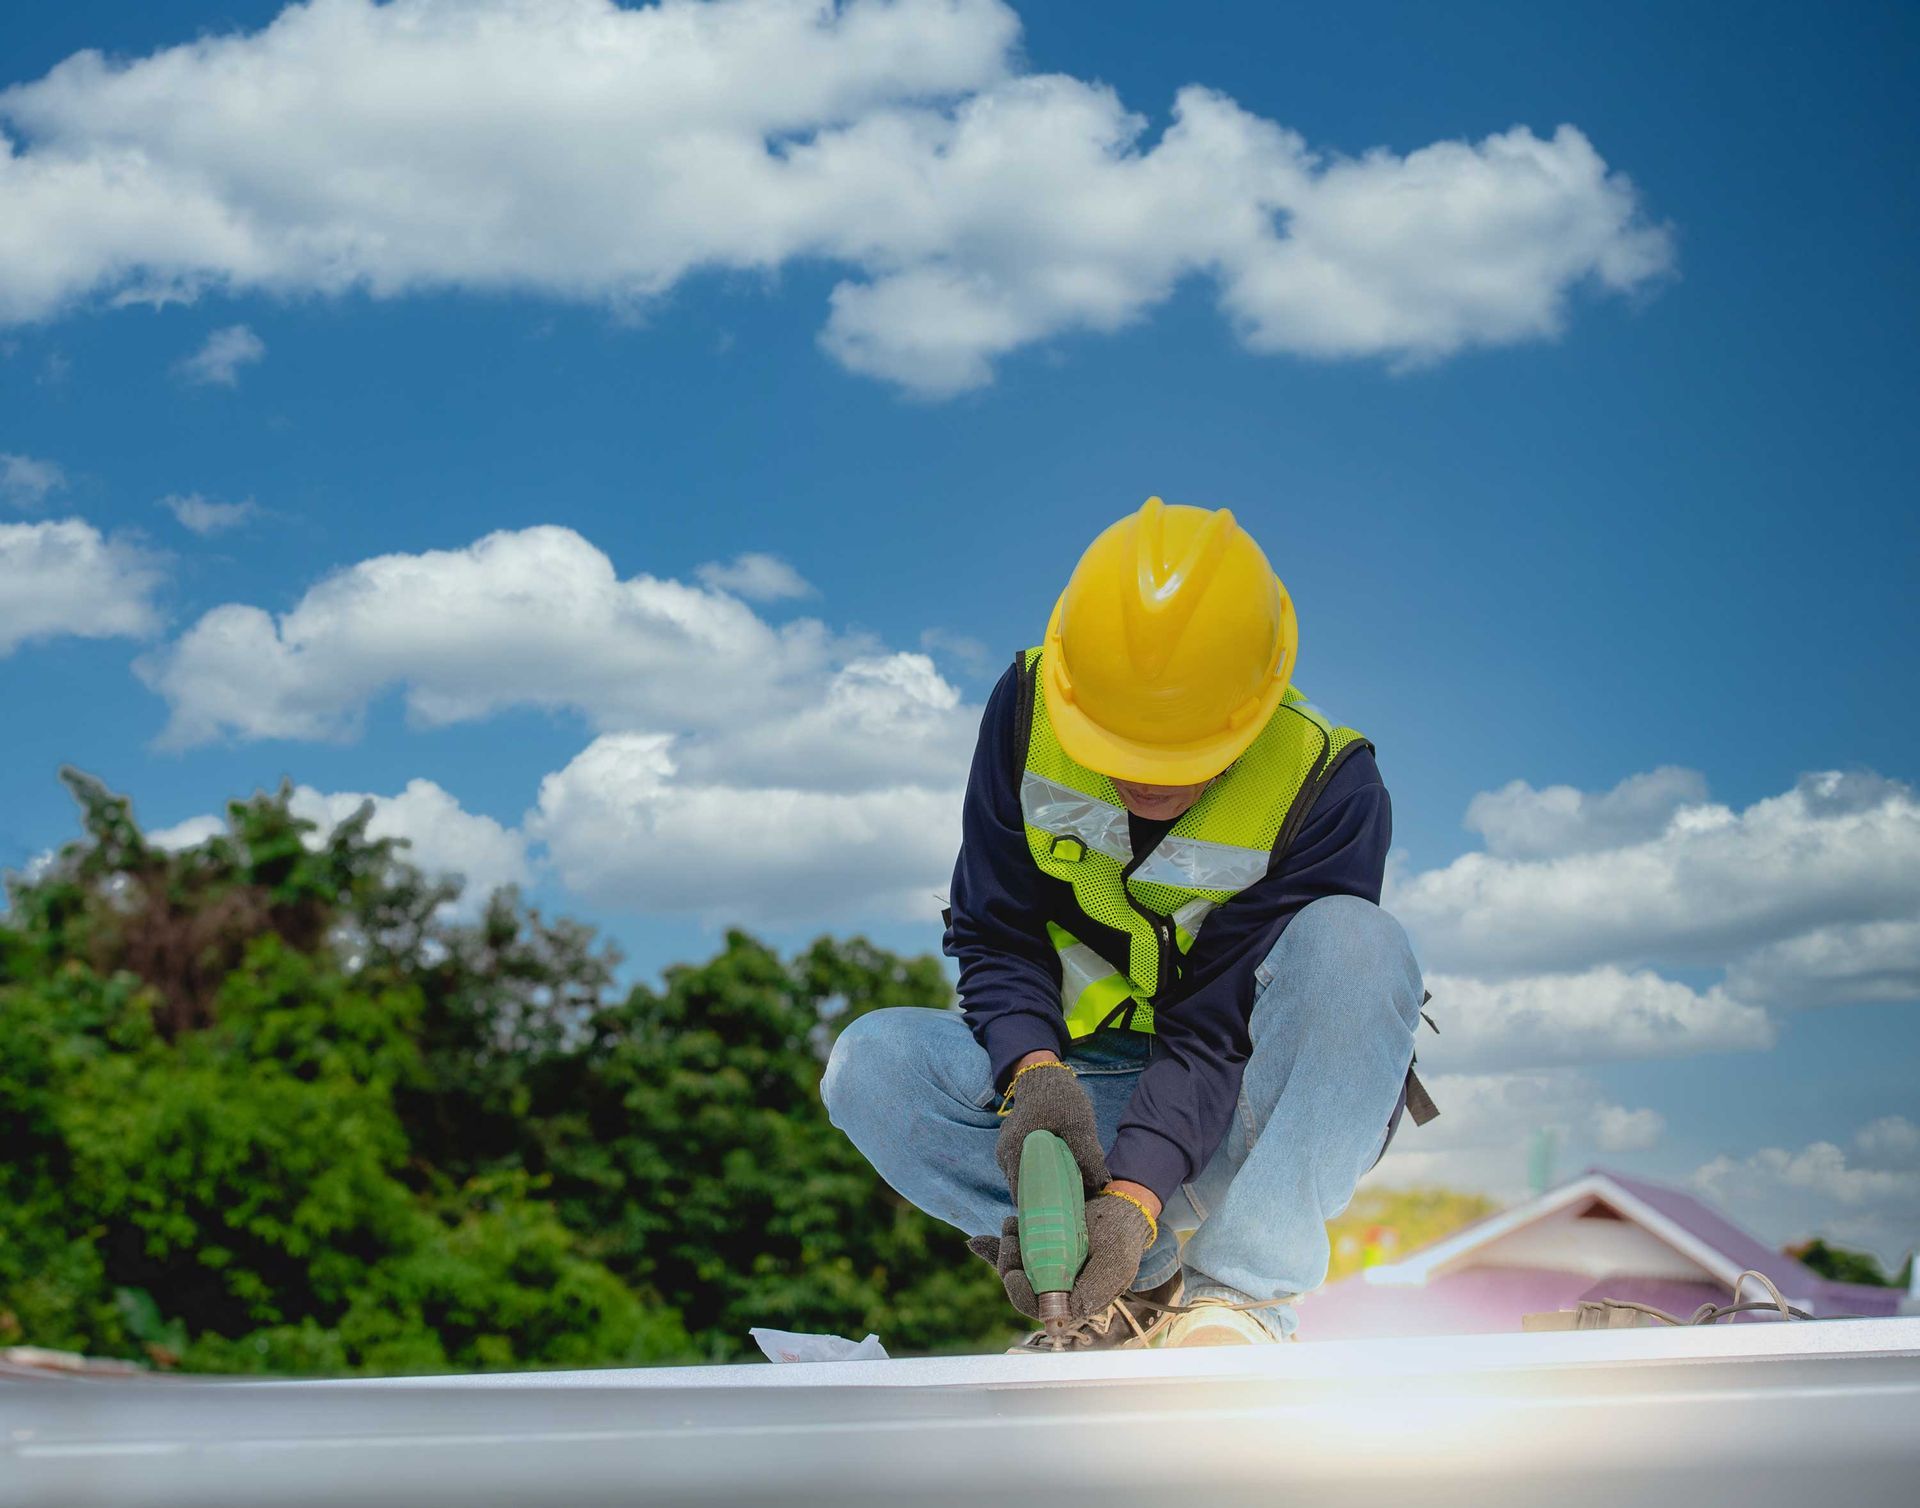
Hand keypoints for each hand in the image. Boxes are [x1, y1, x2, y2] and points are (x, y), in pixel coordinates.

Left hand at [967, 1190, 1154, 1320]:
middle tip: (1009, 1237)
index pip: (1040, 1308)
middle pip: (1022, 1287)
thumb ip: (1093, 1291)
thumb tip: (1063, 1318)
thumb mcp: (1115, 1263)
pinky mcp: (1042, 1253)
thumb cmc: (1121, 1237)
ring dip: (1006, 1250)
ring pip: (1017, 1269)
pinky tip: (980, 1242)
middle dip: (1009, 1264)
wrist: (1121, 1211)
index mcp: (1076, 1301)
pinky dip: (996, 1249)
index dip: (1021, 1294)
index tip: (1013, 1274)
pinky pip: (1015, 1256)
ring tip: (1010, 1224)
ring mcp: (1048, 1271)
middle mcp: (1059, 1290)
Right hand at [993, 1056, 1106, 1198]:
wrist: (1044, 1076)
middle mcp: (1005, 1156)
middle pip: (1024, 1192)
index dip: (1041, 1210)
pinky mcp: (1013, 1148)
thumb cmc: (1060, 1098)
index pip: (1022, 1197)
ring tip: (1069, 1194)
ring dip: (1044, 1188)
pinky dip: (1041, 1176)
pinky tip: (1061, 1177)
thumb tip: (1100, 1186)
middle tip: (1071, 1208)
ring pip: (1025, 1181)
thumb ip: (1088, 1155)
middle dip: (1045, 1202)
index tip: (1064, 1216)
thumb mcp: (1079, 1125)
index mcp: (1014, 1151)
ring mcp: (1006, 1152)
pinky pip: (1026, 1170)